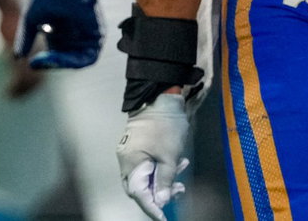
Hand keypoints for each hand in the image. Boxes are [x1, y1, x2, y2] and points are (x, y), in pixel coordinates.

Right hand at [16, 0, 102, 68]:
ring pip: (75, 60)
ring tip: (46, 60)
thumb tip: (17, 57)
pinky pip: (88, 56)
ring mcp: (85, 37)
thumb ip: (25, 38)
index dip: (43, 61)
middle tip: (38, 63)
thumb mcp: (31, 19)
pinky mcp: (96, 37)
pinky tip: (59, 58)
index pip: (53, 55)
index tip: (31, 63)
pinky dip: (74, 61)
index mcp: (58, 32)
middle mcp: (72, 36)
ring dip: (61, 63)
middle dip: (51, 63)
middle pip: (63, 59)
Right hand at [116, 93, 189, 219]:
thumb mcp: (170, 157)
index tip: (163, 217)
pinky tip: (177, 164)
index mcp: (131, 162)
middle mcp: (125, 159)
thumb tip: (160, 201)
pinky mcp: (136, 147)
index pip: (138, 193)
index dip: (151, 207)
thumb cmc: (165, 127)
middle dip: (158, 194)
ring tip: (182, 175)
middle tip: (177, 193)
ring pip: (144, 176)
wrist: (160, 99)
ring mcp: (129, 152)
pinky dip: (161, 170)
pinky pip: (146, 166)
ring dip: (163, 181)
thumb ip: (165, 182)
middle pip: (138, 187)